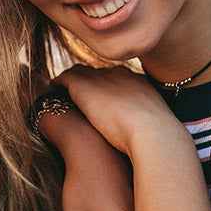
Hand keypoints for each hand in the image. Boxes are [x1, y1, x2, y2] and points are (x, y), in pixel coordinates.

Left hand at [53, 64, 179, 155]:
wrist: (152, 133)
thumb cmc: (157, 138)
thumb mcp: (156, 126)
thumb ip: (148, 125)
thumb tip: (147, 137)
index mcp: (138, 82)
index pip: (117, 78)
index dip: (106, 87)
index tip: (99, 98)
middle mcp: (119, 74)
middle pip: (97, 72)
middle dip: (88, 82)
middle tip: (77, 95)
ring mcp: (100, 77)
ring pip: (79, 72)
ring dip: (71, 82)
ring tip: (62, 93)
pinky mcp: (82, 86)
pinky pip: (64, 78)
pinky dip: (58, 84)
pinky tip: (52, 92)